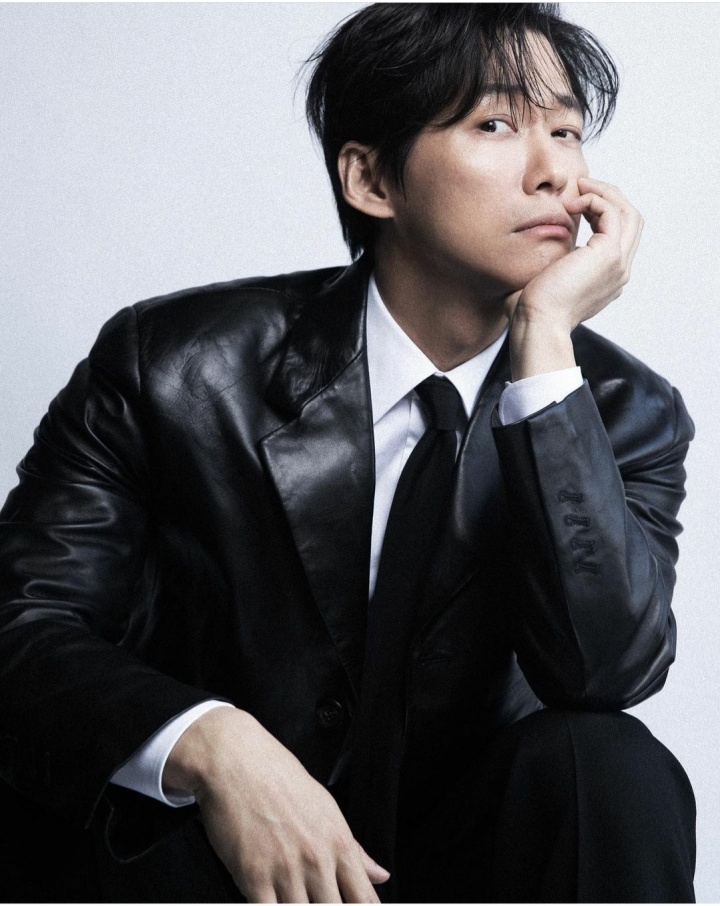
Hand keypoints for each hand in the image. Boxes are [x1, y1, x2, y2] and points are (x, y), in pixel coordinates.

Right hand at [164, 707, 389, 902]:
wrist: (236, 762)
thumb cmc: (279, 778)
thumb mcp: (326, 807)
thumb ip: (354, 848)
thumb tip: (380, 875)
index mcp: (338, 843)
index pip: (364, 899)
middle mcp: (316, 860)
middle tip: (315, 900)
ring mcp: (286, 870)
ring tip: (293, 898)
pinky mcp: (253, 877)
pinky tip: (272, 902)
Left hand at [505, 176, 643, 379]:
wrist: (537, 324)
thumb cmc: (532, 310)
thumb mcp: (547, 280)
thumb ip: (552, 263)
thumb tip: (536, 248)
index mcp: (607, 279)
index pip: (619, 236)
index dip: (602, 212)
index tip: (576, 202)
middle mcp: (619, 271)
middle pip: (631, 220)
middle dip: (610, 196)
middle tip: (582, 185)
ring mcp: (618, 264)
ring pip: (628, 213)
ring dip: (605, 193)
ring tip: (580, 185)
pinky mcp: (608, 255)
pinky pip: (612, 213)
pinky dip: (595, 200)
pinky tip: (571, 204)